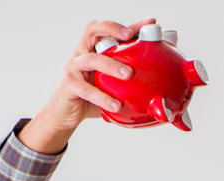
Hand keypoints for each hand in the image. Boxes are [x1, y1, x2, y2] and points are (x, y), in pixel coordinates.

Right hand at [19, 18, 156, 153]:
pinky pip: (87, 89)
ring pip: (92, 59)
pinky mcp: (69, 84)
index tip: (149, 24)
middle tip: (130, 38)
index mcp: (93, 49)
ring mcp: (73, 67)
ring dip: (111, 65)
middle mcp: (82, 53)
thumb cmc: (90, 98)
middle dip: (113, 30)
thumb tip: (157, 86)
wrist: (65, 115)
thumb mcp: (111, 86)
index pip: (109, 30)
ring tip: (128, 75)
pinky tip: (116, 105)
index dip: (128, 25)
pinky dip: (103, 97)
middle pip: (93, 31)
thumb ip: (128, 82)